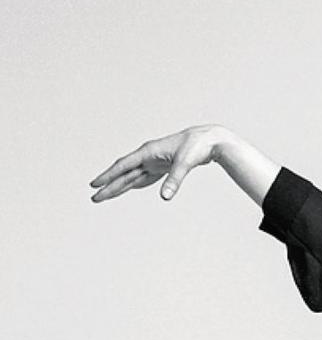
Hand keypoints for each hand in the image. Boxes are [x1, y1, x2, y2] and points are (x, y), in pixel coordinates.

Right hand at [91, 125, 227, 202]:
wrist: (209, 141)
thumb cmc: (196, 148)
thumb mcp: (184, 164)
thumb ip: (174, 180)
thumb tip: (165, 197)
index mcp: (148, 152)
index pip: (122, 166)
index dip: (108, 176)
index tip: (94, 185)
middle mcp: (148, 156)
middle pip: (124, 174)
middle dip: (109, 186)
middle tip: (95, 198)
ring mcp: (154, 162)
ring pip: (132, 176)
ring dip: (119, 186)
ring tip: (105, 195)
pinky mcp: (163, 166)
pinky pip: (144, 177)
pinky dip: (134, 184)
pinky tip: (128, 188)